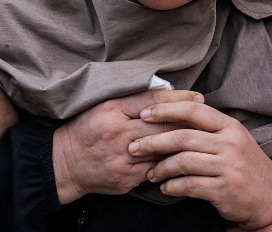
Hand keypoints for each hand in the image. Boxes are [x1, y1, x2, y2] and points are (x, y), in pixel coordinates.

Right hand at [52, 89, 202, 203]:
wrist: (64, 163)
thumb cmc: (87, 129)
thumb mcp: (103, 106)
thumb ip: (131, 99)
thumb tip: (165, 92)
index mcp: (111, 110)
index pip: (151, 100)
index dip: (177, 98)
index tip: (197, 97)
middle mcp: (117, 132)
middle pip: (161, 125)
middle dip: (187, 120)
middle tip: (207, 116)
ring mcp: (121, 158)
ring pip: (161, 149)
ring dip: (181, 144)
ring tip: (201, 138)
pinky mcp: (124, 178)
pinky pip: (153, 169)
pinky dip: (167, 164)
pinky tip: (181, 160)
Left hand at [130, 101, 271, 228]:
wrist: (270, 197)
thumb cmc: (244, 164)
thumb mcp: (232, 139)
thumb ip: (207, 127)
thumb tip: (170, 114)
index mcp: (229, 126)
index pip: (194, 109)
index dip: (166, 109)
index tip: (144, 113)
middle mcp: (230, 143)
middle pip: (183, 137)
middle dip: (153, 142)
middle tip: (133, 147)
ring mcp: (229, 166)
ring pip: (183, 161)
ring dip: (161, 168)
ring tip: (150, 173)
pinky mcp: (224, 189)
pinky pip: (189, 185)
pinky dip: (172, 187)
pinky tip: (165, 188)